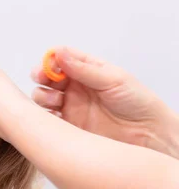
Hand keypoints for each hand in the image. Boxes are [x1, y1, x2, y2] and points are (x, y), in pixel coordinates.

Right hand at [31, 46, 169, 150]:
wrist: (148, 134)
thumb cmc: (138, 103)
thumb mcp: (113, 79)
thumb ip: (84, 68)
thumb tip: (60, 54)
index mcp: (86, 70)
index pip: (60, 59)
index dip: (49, 60)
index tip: (48, 66)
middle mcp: (75, 87)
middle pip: (46, 77)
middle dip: (41, 76)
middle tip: (44, 80)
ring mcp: (70, 106)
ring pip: (42, 97)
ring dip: (42, 96)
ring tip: (55, 102)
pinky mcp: (67, 126)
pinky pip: (47, 120)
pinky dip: (43, 118)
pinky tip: (52, 117)